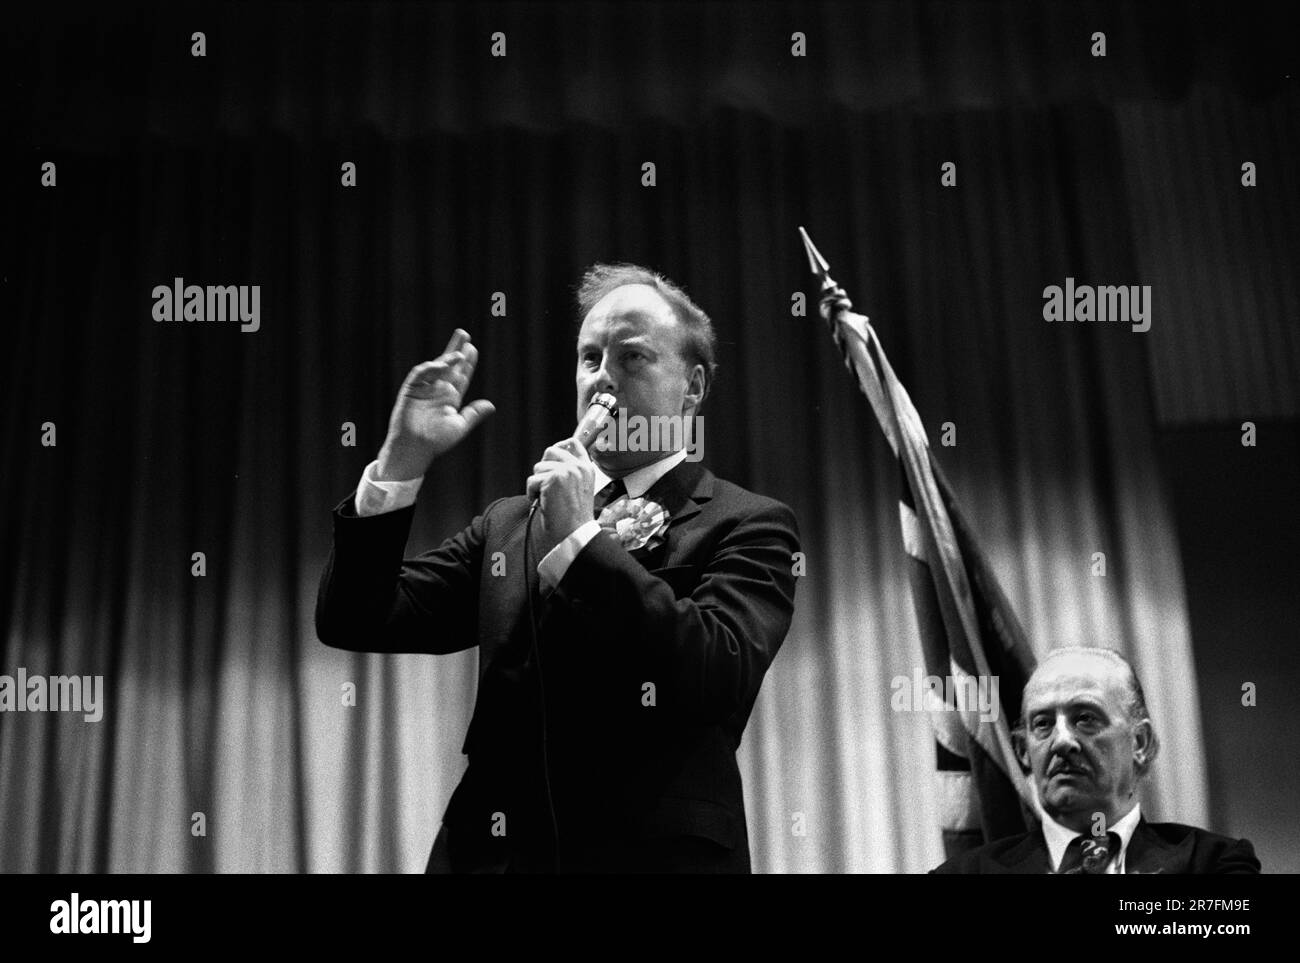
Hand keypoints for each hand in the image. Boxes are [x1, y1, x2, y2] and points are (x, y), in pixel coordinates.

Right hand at [376, 329, 494, 480]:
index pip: (460, 376)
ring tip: (460, 351)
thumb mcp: (459, 426)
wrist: (414, 448)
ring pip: (435, 367)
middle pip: (448, 366)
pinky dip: (430, 368)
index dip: (467, 363)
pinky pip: (420, 374)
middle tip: (464, 334)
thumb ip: (474, 414)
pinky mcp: (411, 390)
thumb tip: (491, 405)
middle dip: (456, 350)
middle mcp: (437, 390)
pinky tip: (442, 364)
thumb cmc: (436, 442)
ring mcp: (424, 389)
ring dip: (446, 357)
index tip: (473, 349)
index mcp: (449, 398)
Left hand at [526, 437, 596, 549]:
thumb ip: (570, 472)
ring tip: (548, 499)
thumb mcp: (578, 489)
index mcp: (587, 469)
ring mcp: (567, 471)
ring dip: (538, 484)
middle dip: (543, 467)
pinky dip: (532, 494)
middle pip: (551, 451)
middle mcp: (578, 467)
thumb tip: (551, 458)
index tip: (553, 453)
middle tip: (546, 485)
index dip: (561, 445)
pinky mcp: (553, 479)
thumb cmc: (574, 518)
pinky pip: (532, 480)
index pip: (574, 444)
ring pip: (538, 467)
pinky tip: (544, 503)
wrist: (574, 534)